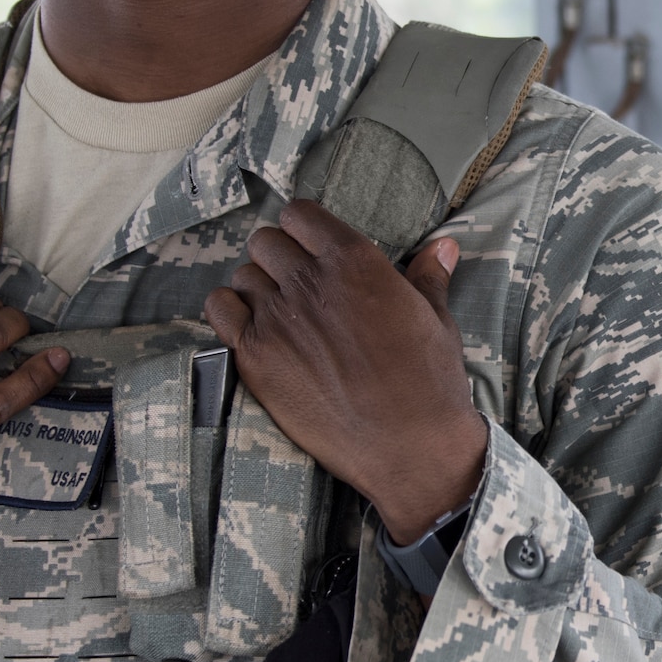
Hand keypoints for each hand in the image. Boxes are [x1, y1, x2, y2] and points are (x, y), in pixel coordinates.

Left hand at [204, 200, 486, 542]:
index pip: (299, 214)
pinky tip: (251, 327)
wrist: (408, 447)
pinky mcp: (255, 357)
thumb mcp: (436, 320)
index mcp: (353, 260)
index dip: (303, 229)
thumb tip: (442, 246)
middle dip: (280, 257)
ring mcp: (277, 318)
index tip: (310, 246)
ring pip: (244, 275)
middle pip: (266, 241)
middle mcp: (309, 282)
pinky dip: (229, 311)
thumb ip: (428, 275)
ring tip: (279, 312)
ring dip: (258, 287)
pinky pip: (219, 309)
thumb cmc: (428, 382)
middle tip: (297, 284)